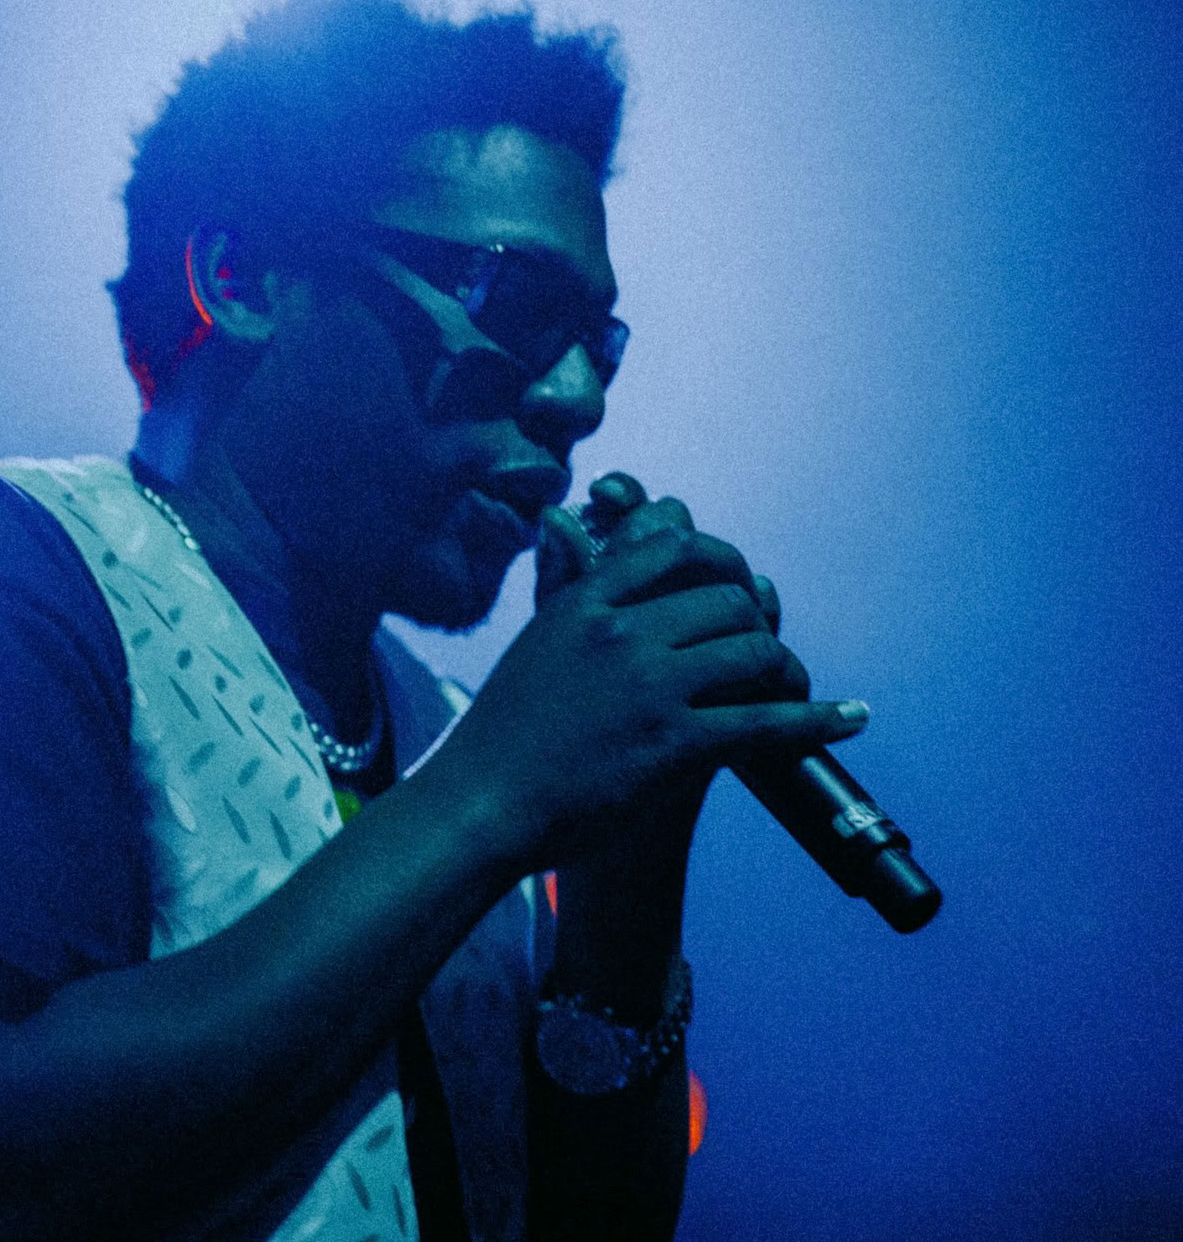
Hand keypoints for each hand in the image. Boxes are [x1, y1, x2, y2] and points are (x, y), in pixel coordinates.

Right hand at [433, 474, 863, 873]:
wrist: (479, 806)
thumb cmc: (499, 738)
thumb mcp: (531, 646)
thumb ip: (563, 590)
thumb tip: (567, 521)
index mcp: (583, 603)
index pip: (674, 548)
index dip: (722, 562)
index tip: (740, 585)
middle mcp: (620, 632)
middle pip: (727, 601)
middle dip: (758, 625)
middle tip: (767, 655)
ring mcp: (649, 686)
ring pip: (753, 651)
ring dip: (788, 671)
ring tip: (797, 690)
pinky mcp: (674, 743)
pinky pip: (767, 721)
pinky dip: (818, 720)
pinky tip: (849, 719)